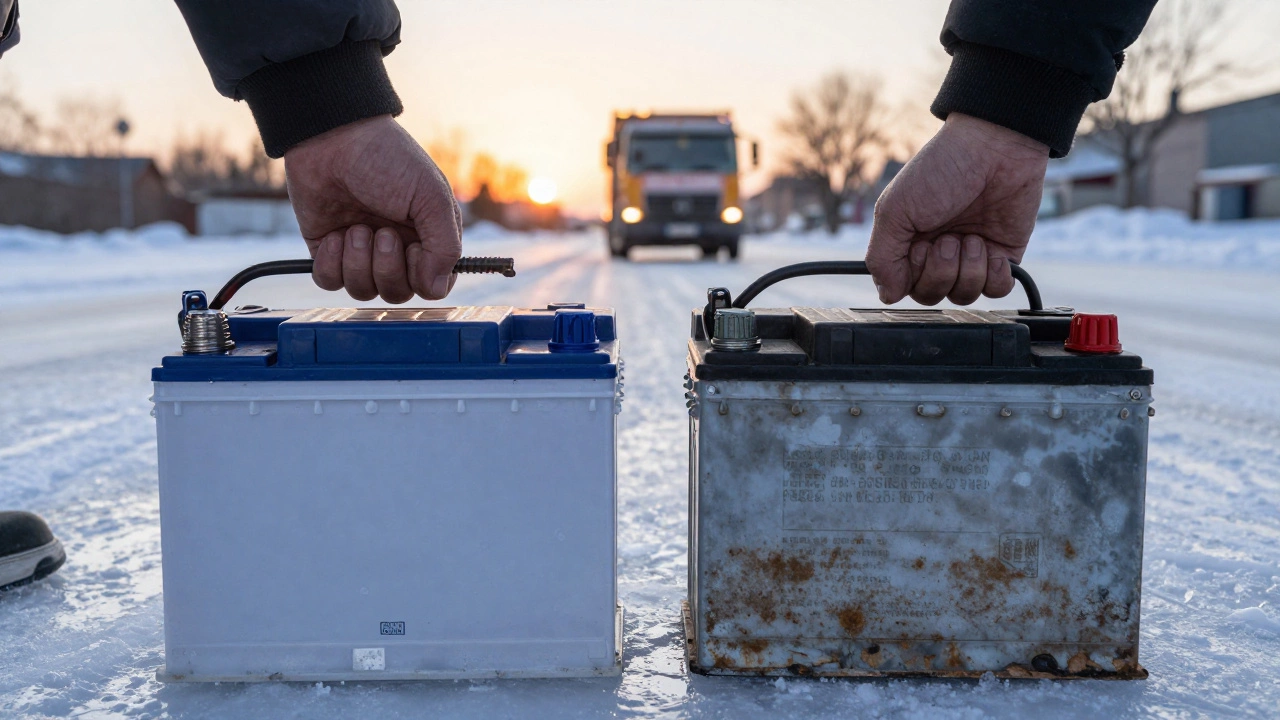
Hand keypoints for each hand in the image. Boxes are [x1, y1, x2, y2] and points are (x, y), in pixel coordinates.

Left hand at [285, 115, 461, 301]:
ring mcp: (361, 250)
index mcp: (427, 237)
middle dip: (387, 267)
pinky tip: (334, 235)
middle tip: (381, 232)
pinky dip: (332, 264)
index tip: (413, 248)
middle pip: (397, 293)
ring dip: (358, 262)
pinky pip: (330, 282)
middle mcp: (396, 249)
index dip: (422, 278)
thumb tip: (436, 287)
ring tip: (355, 228)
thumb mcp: (431, 196)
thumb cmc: (387, 158)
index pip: (433, 285)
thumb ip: (444, 246)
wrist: (332, 136)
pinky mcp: (328, 249)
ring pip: (363, 291)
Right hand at [866, 113, 1047, 304]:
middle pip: (932, 295)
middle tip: (949, 239)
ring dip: (967, 271)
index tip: (920, 246)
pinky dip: (994, 277)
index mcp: (909, 241)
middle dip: (940, 272)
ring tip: (972, 239)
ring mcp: (971, 255)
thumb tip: (887, 295)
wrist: (994, 147)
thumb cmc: (941, 169)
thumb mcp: (895, 210)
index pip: (904, 286)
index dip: (912, 277)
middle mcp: (938, 251)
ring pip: (964, 295)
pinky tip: (991, 251)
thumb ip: (882, 257)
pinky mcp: (1003, 254)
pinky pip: (997, 290)